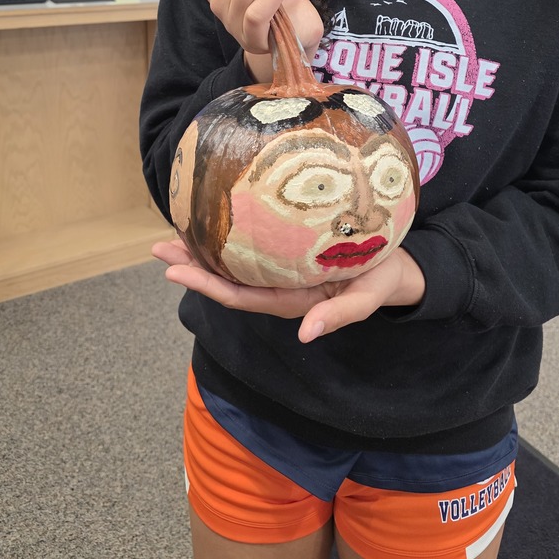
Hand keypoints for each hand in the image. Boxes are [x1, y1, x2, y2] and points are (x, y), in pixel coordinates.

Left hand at [152, 239, 425, 342]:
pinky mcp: (289, 254)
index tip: (174, 271)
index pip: (239, 295)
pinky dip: (227, 238)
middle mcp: (279, 287)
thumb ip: (339, 315)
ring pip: (234, 264)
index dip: (205, 284)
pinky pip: (250, 249)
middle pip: (227, 280)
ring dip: (202, 252)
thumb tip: (305, 335)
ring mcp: (282, 271)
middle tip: (160, 246)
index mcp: (292, 300)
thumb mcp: (366, 298)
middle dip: (192, 267)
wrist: (399, 269)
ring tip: (174, 235)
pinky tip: (214, 223)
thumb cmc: (382, 280)